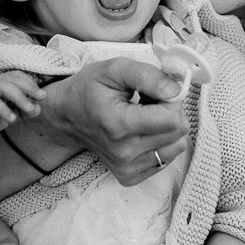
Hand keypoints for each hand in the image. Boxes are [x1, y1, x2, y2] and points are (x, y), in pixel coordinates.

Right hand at [0, 73, 44, 155]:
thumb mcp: (6, 117)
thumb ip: (21, 111)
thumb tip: (37, 107)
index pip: (16, 76)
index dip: (31, 83)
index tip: (42, 96)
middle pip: (11, 78)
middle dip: (28, 87)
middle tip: (40, 99)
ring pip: (1, 86)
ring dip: (18, 97)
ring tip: (28, 109)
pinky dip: (2, 108)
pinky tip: (11, 118)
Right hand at [24, 57, 187, 185]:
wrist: (67, 115)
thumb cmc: (89, 89)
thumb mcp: (115, 69)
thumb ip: (148, 75)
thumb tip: (176, 90)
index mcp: (119, 125)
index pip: (172, 120)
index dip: (172, 100)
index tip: (156, 91)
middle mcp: (123, 152)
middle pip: (177, 133)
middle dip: (170, 112)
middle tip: (148, 101)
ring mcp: (126, 167)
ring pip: (176, 147)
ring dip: (166, 128)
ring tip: (144, 116)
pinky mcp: (129, 176)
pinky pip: (166, 159)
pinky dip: (160, 143)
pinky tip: (141, 132)